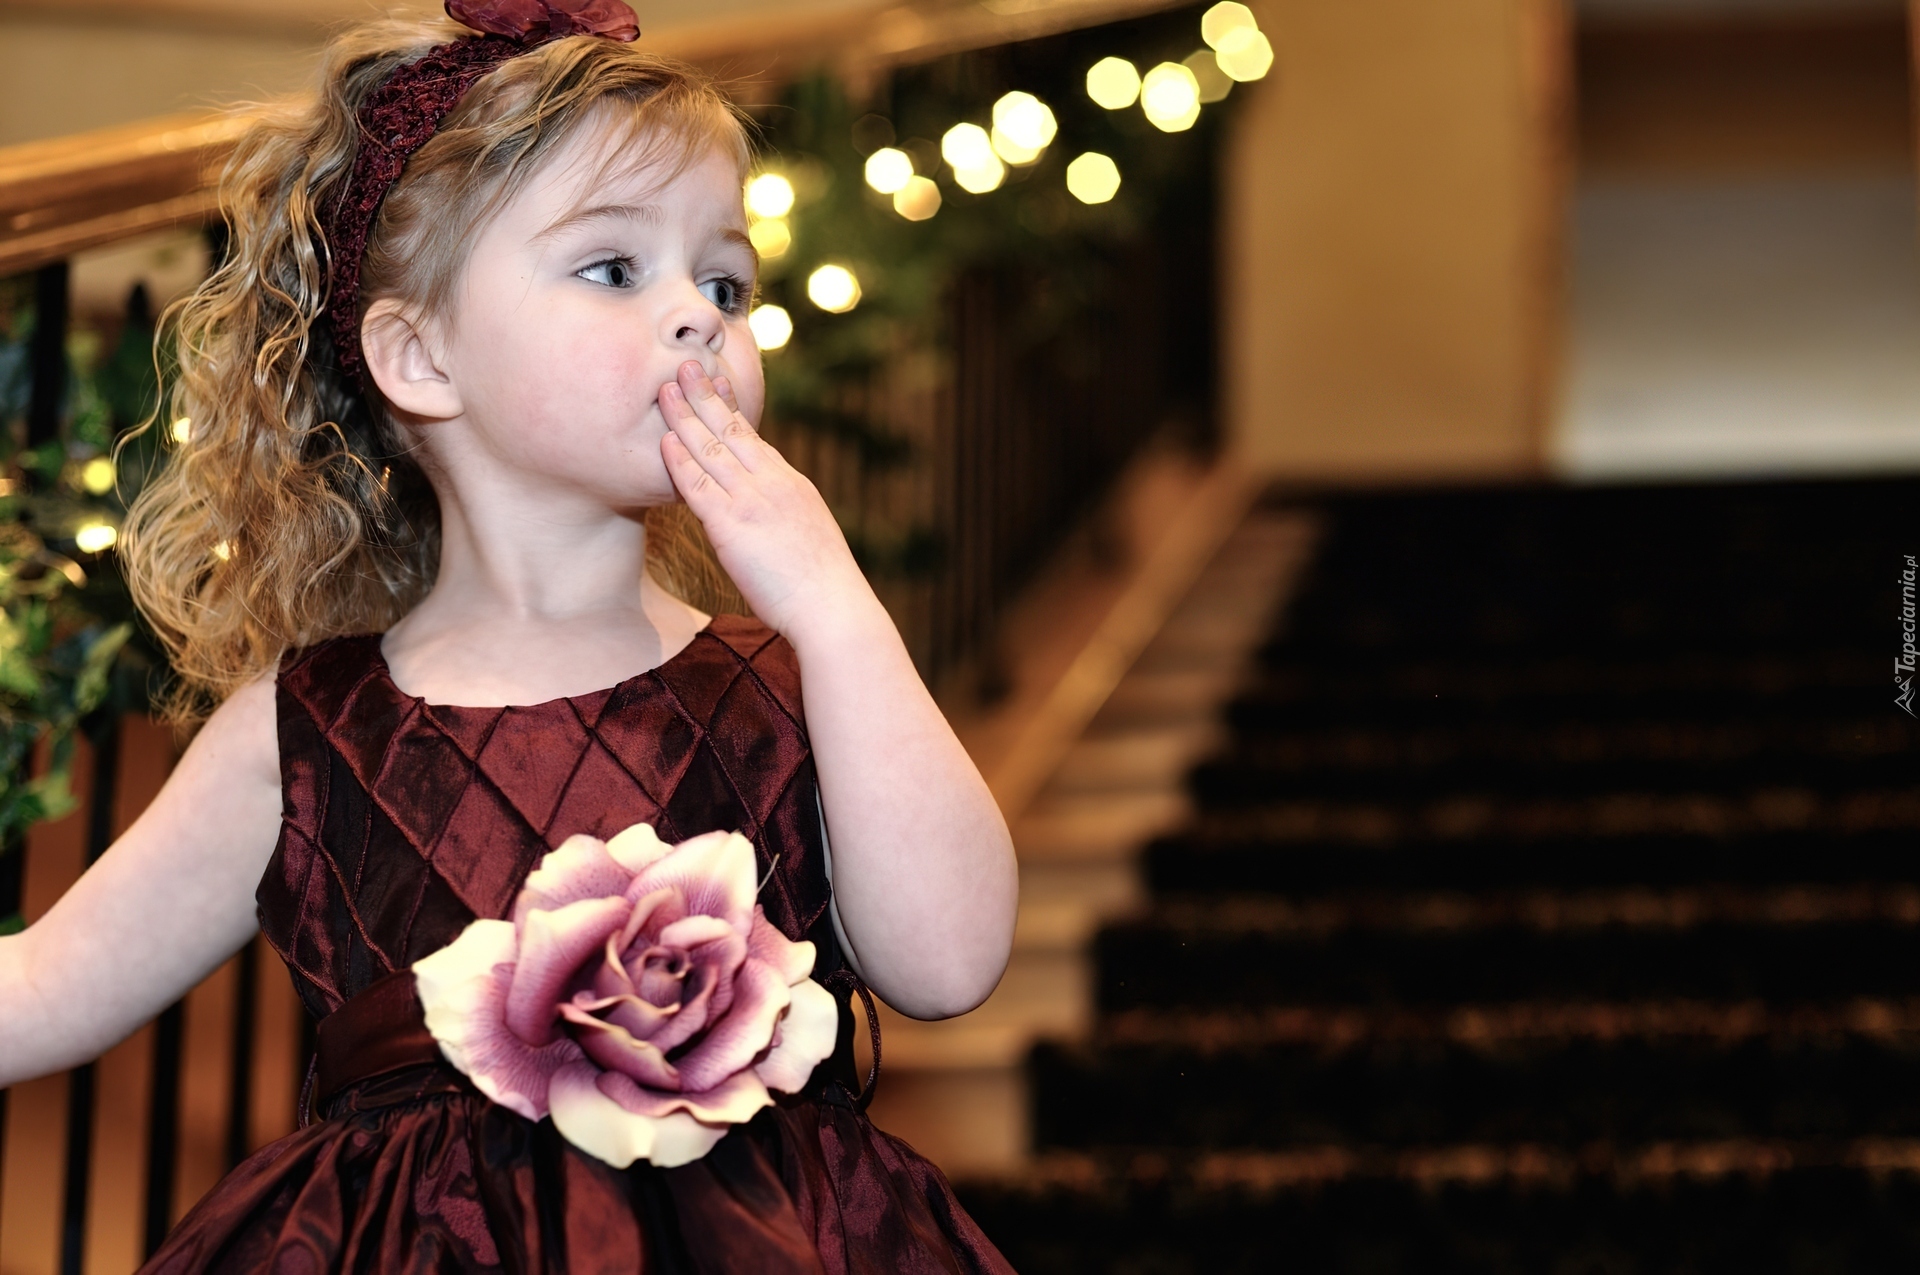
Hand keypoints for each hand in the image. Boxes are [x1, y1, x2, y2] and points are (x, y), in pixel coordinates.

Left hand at [658, 361, 874, 642]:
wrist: (832, 607)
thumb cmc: (823, 589)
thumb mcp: (808, 538)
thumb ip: (783, 519)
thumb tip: (768, 523)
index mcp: (791, 485)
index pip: (754, 438)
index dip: (732, 408)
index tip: (718, 381)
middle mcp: (772, 484)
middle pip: (732, 430)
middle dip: (706, 395)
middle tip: (686, 365)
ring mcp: (752, 502)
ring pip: (711, 450)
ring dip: (685, 417)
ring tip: (665, 388)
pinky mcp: (732, 526)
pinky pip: (699, 486)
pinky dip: (680, 461)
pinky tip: (664, 440)